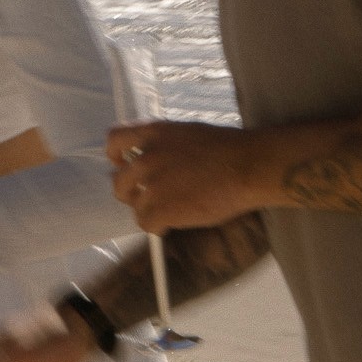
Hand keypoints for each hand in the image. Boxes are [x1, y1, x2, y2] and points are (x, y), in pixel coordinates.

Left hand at [106, 121, 274, 232]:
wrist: (247, 167)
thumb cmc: (228, 149)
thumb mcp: (188, 133)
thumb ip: (165, 145)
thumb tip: (156, 159)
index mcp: (153, 134)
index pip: (114, 141)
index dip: (116, 157)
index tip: (124, 166)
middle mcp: (146, 158)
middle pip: (119, 182)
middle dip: (132, 193)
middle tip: (149, 198)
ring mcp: (152, 185)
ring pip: (136, 207)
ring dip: (150, 211)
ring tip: (170, 212)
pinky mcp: (162, 209)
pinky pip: (146, 224)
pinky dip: (157, 228)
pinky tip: (172, 225)